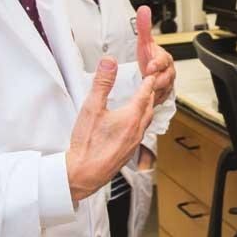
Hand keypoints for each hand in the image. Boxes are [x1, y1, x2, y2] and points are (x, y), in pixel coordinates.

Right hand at [67, 57, 154, 202]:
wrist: (84, 173)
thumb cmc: (87, 144)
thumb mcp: (92, 107)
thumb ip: (102, 83)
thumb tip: (109, 62)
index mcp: (131, 117)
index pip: (145, 93)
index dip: (148, 81)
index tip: (152, 73)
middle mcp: (137, 130)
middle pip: (149, 107)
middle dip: (151, 93)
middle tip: (150, 84)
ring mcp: (134, 143)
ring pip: (147, 121)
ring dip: (147, 108)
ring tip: (144, 102)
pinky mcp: (129, 152)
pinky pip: (141, 132)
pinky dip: (141, 122)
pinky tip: (133, 125)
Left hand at [135, 5, 175, 104]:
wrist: (152, 71)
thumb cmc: (149, 56)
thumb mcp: (144, 42)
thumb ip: (144, 26)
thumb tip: (144, 9)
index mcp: (164, 58)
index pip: (163, 60)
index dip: (157, 63)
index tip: (149, 67)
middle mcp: (168, 71)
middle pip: (166, 77)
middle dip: (157, 80)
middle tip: (147, 82)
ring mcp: (167, 84)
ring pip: (164, 89)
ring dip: (155, 91)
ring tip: (146, 93)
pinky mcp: (163, 95)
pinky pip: (160, 99)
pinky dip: (154, 100)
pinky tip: (147, 101)